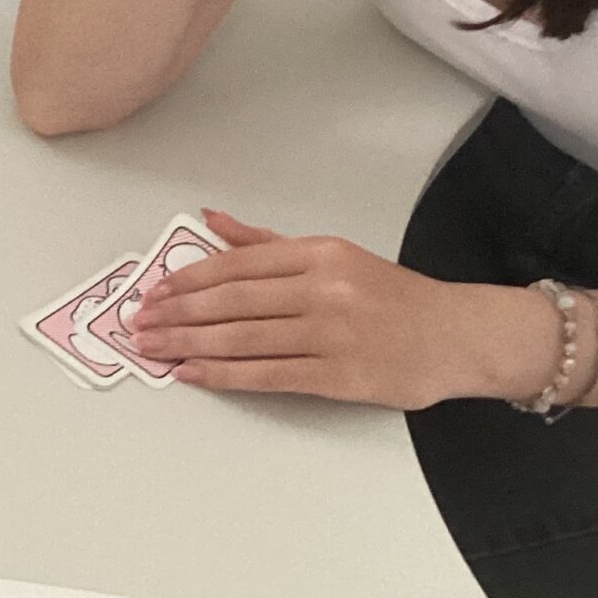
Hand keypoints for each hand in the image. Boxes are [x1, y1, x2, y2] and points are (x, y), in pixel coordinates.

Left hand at [129, 209, 530, 408]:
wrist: (458, 337)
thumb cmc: (392, 297)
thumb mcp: (335, 257)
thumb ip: (268, 243)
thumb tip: (212, 221)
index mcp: (321, 253)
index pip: (239, 263)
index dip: (189, 279)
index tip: (155, 290)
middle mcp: (324, 289)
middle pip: (233, 301)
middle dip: (177, 313)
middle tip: (139, 322)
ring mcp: (331, 334)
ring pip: (242, 339)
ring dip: (188, 345)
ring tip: (152, 348)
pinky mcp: (338, 376)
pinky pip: (266, 375)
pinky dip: (222, 376)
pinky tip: (190, 374)